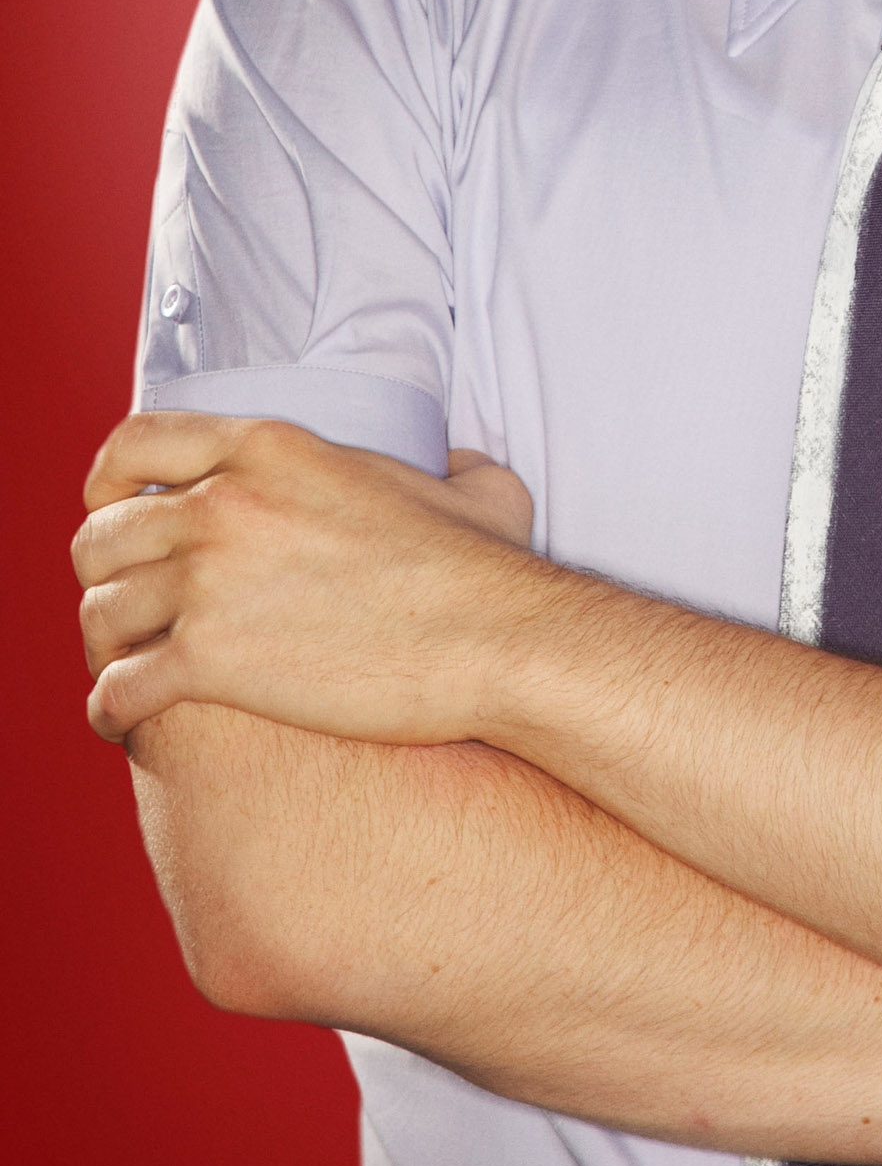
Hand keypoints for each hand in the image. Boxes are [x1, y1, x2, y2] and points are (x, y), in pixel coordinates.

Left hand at [75, 413, 536, 744]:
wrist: (497, 643)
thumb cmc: (490, 573)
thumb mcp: (476, 490)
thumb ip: (454, 463)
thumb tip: (463, 464)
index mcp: (269, 449)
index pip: (134, 445)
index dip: (107, 484)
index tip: (114, 512)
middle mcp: (224, 504)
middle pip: (99, 535)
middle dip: (102, 576)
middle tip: (127, 607)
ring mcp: (210, 581)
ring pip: (100, 612)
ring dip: (106, 646)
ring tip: (126, 669)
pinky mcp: (208, 661)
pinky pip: (117, 686)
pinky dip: (112, 708)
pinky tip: (128, 721)